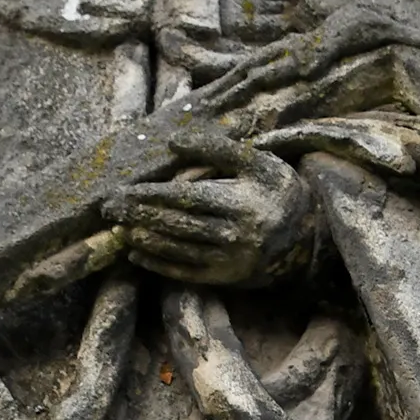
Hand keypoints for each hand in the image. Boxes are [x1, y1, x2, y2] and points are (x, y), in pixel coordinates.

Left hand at [103, 124, 313, 286]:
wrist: (309, 236)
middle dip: (139, 216)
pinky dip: (159, 265)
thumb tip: (173, 141)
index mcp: (240, 202)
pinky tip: (136, 254)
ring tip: (119, 228)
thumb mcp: (257, 162)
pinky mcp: (225, 278)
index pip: (186, 197)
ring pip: (178, 249)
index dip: (152, 195)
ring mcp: (229, 260)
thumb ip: (217, 148)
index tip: (124, 189)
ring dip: (145, 239)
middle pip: (177, 224)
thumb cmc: (276, 190)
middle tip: (110, 209)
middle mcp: (234, 234)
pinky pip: (186, 273)